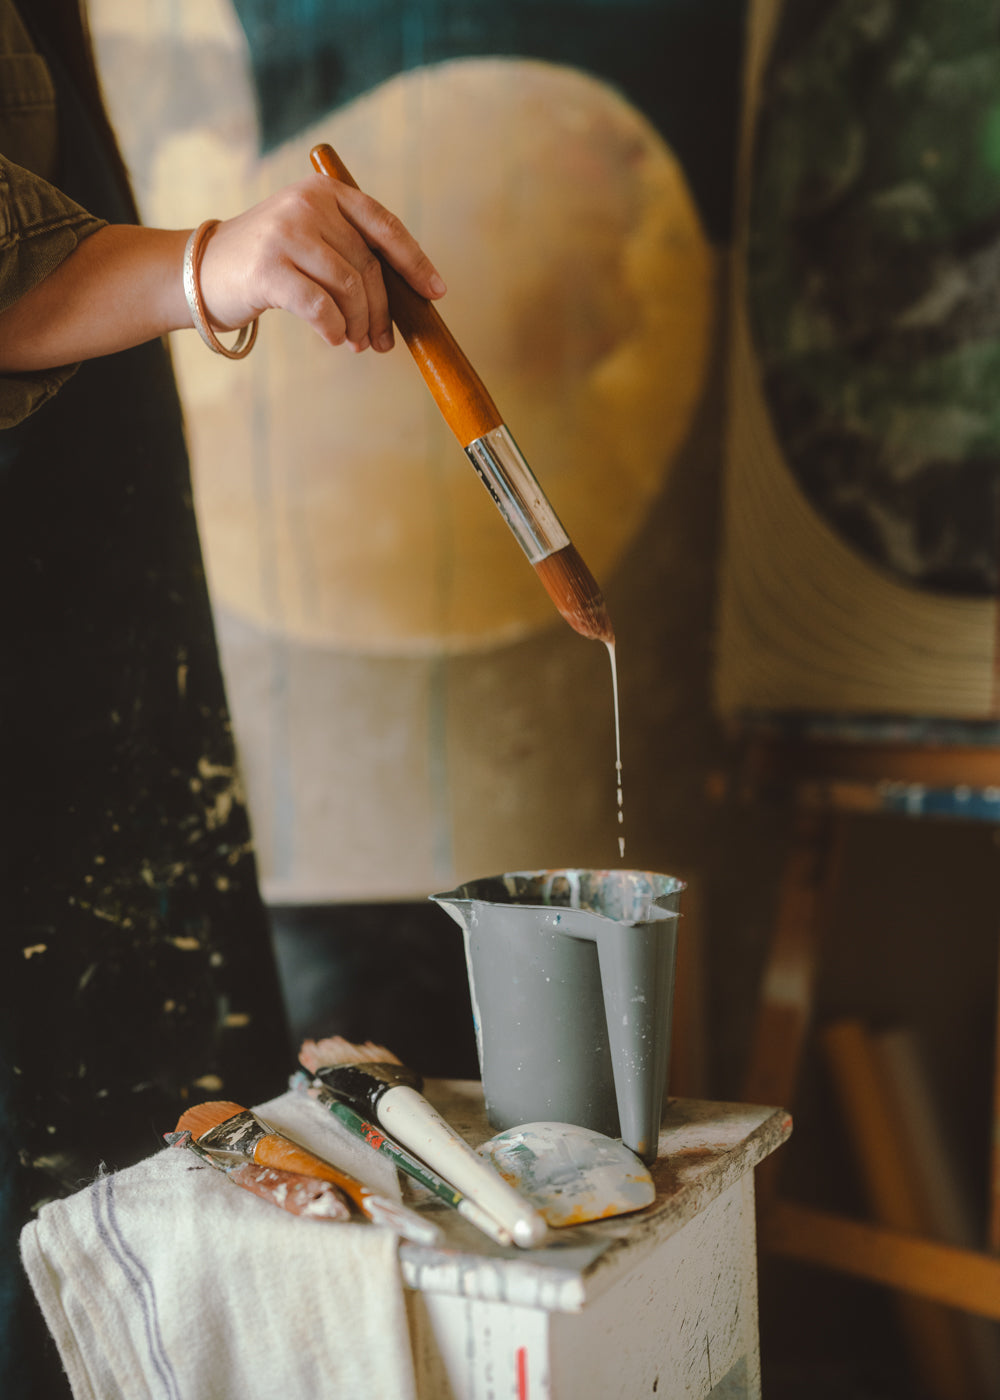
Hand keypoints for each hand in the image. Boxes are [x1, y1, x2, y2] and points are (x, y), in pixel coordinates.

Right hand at [196, 175, 446, 352]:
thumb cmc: (267, 262)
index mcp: (326, 191)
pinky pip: (321, 307)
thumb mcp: (311, 238)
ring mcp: (287, 233)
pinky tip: (333, 338)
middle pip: (368, 266)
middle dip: (381, 310)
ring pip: (349, 288)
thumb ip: (350, 251)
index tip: (436, 293)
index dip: (414, 262)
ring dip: (359, 324)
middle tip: (380, 341)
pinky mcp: (269, 268)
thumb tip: (405, 295)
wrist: (201, 270)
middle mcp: (308, 204)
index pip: (384, 226)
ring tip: (355, 342)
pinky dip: (334, 329)